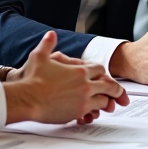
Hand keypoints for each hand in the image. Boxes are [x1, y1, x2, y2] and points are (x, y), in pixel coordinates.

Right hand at [2, 31, 127, 123]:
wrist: (26, 98)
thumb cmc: (32, 79)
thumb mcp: (39, 57)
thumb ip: (47, 44)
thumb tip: (50, 34)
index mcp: (79, 71)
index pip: (99, 70)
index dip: (103, 74)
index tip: (105, 78)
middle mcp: (85, 85)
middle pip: (108, 86)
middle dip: (116, 90)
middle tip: (121, 96)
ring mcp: (83, 99)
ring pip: (103, 100)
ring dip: (106, 102)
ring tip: (109, 105)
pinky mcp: (77, 112)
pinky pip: (93, 112)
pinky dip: (95, 112)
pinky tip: (93, 114)